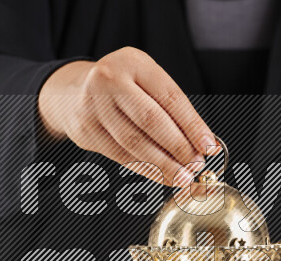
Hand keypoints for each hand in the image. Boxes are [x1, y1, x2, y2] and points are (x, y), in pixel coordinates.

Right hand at [38, 47, 218, 186]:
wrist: (71, 91)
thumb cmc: (121, 87)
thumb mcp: (146, 81)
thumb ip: (171, 108)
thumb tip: (202, 144)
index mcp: (134, 63)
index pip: (170, 98)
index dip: (192, 125)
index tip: (208, 146)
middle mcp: (110, 81)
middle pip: (151, 121)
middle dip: (178, 147)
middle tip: (196, 165)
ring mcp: (94, 106)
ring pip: (134, 143)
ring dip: (163, 164)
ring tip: (183, 176)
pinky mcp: (86, 131)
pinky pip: (121, 156)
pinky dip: (146, 169)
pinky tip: (162, 176)